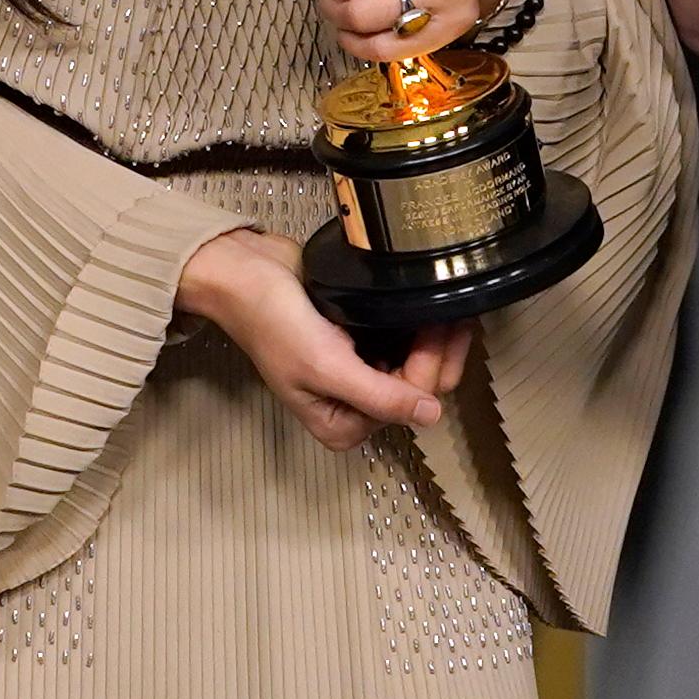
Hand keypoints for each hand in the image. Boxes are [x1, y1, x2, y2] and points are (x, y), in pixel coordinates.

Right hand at [175, 226, 473, 450]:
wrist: (244, 273)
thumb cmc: (271, 321)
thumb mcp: (325, 366)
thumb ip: (379, 395)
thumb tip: (431, 416)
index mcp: (342, 425)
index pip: (406, 406)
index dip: (427, 369)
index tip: (437, 327)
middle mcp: (355, 406)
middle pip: (419, 388)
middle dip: (440, 354)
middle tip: (454, 312)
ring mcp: (361, 372)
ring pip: (418, 365)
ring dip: (436, 339)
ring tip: (451, 305)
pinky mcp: (364, 340)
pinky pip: (406, 341)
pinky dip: (421, 326)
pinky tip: (434, 305)